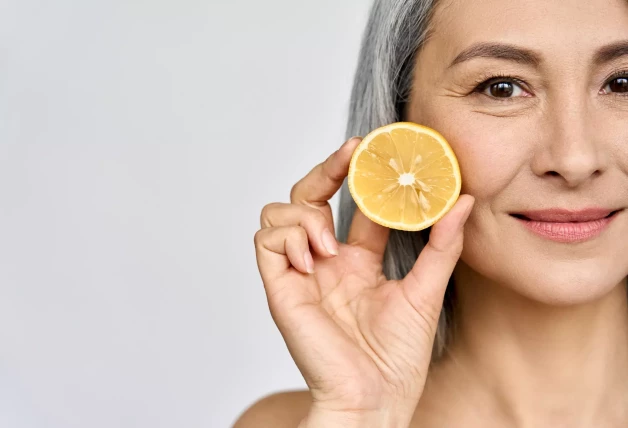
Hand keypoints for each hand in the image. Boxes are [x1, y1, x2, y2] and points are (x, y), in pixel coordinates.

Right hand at [254, 137, 474, 427]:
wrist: (375, 398)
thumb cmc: (398, 357)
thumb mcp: (426, 290)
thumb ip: (442, 244)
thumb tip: (463, 200)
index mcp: (356, 261)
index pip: (349, 203)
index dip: (356, 172)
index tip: (371, 147)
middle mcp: (325, 261)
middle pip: (308, 196)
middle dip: (326, 170)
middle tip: (349, 153)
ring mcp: (300, 272)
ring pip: (279, 212)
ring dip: (305, 213)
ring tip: (329, 243)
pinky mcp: (280, 287)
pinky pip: (266, 241)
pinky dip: (288, 237)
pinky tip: (313, 257)